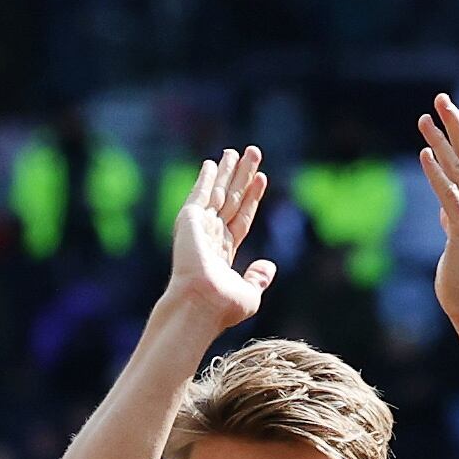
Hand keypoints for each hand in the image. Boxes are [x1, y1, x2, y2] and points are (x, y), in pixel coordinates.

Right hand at [166, 146, 274, 327]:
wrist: (201, 304)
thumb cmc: (223, 307)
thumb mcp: (250, 294)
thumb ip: (258, 278)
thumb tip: (269, 266)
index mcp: (223, 254)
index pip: (241, 219)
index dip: (252, 198)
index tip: (262, 179)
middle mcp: (210, 238)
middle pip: (231, 200)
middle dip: (242, 177)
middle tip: (252, 152)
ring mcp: (199, 229)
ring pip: (219, 193)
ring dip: (228, 171)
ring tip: (237, 151)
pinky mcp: (190, 221)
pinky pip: (201, 194)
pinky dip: (206, 179)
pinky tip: (212, 163)